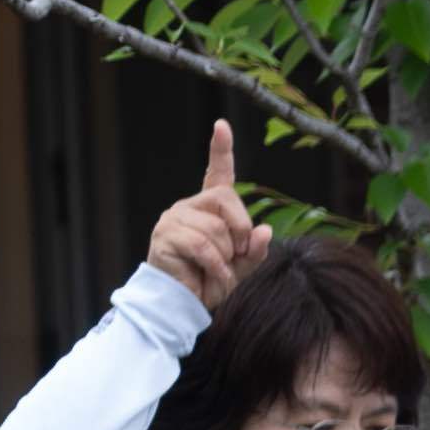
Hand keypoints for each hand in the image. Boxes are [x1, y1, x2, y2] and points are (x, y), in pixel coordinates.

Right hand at [149, 122, 271, 307]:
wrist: (184, 304)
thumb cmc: (212, 282)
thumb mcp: (242, 266)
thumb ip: (255, 249)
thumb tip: (264, 230)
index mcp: (209, 210)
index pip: (217, 175)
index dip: (221, 150)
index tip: (222, 126)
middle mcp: (189, 207)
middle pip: (227, 200)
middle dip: (241, 231)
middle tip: (235, 255)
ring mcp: (174, 219)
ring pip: (217, 229)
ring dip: (227, 257)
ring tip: (217, 270)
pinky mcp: (165, 236)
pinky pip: (203, 246)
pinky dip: (216, 267)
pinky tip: (212, 277)